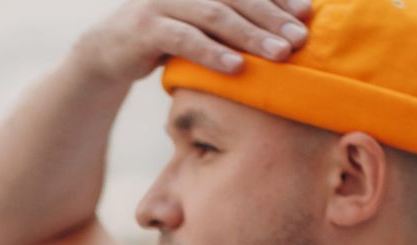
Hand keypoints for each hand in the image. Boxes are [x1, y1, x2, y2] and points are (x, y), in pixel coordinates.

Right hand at [72, 0, 311, 82]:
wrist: (109, 50)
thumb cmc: (167, 35)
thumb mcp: (200, 21)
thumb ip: (231, 16)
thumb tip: (285, 26)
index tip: (307, 13)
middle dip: (271, 17)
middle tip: (299, 39)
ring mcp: (163, 1)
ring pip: (215, 15)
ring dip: (250, 35)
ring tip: (279, 54)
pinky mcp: (145, 27)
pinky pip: (185, 39)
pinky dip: (212, 52)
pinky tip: (236, 66)